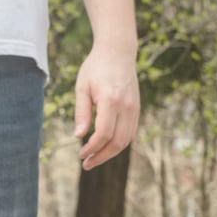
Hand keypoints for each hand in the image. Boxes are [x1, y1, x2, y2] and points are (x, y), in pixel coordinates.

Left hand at [73, 43, 138, 168]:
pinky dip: (118, 144)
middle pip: (117, 142)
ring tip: (94, 158)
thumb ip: (82, 112)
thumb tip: (79, 136)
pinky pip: (130, 133)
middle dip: (101, 156)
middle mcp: (126, 106)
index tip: (80, 154)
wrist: (118, 52)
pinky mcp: (137, 109)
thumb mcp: (82, 87)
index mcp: (111, 100)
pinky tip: (105, 147)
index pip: (103, 134)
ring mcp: (134, 108)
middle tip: (86, 164)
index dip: (92, 148)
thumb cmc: (96, 68)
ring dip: (110, 153)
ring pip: (125, 140)